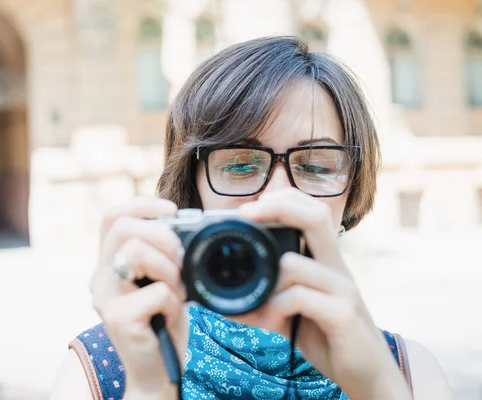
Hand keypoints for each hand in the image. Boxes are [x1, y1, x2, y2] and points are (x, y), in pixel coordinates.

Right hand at [90, 197, 188, 398]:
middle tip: (180, 261)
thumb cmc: (162, 321)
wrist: (156, 371)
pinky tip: (170, 315)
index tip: (172, 211)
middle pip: (124, 228)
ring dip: (169, 269)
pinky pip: (157, 291)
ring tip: (176, 290)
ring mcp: (105, 298)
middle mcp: (100, 277)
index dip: (142, 204)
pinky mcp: (118, 319)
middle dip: (163, 237)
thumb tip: (179, 222)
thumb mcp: (160, 278)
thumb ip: (160, 252)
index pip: (112, 216)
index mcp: (109, 262)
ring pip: (135, 252)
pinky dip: (174, 301)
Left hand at [237, 188, 410, 399]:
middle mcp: (337, 267)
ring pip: (294, 263)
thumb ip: (264, 302)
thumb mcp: (292, 314)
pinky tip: (269, 321)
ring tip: (254, 303)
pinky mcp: (343, 314)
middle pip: (316, 216)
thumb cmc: (328, 336)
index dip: (281, 201)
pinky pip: (299, 297)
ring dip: (264, 280)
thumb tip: (220, 303)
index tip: (247, 209)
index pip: (311, 212)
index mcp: (326, 261)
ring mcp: (342, 289)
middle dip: (276, 208)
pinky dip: (274, 306)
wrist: (369, 374)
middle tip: (244, 217)